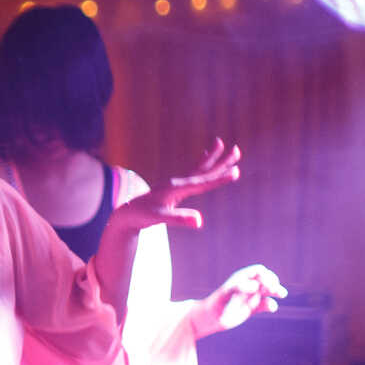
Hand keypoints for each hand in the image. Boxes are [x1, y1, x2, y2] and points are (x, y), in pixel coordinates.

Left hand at [110, 138, 242, 234]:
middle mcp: (177, 182)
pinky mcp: (175, 187)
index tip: (236, 172)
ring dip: (213, 158)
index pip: (202, 183)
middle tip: (237, 150)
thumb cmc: (142, 216)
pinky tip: (205, 156)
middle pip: (203, 170)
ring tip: (222, 143)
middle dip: (221, 161)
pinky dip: (201, 164)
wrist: (127, 213)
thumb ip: (179, 218)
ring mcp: (176, 183)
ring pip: (199, 169)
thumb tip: (199, 221)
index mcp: (176, 188)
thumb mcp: (160, 218)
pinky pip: (192, 173)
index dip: (220, 179)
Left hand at [197, 264, 286, 334]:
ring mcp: (250, 297)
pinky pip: (265, 305)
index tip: (265, 285)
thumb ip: (238, 288)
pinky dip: (270, 305)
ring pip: (268, 292)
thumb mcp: (225, 295)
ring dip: (276, 291)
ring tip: (282, 294)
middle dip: (273, 283)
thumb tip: (255, 285)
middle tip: (276, 290)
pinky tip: (272, 308)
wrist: (209, 318)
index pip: (258, 271)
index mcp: (241, 279)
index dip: (265, 275)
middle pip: (266, 280)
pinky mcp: (252, 308)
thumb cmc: (215, 305)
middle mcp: (247, 286)